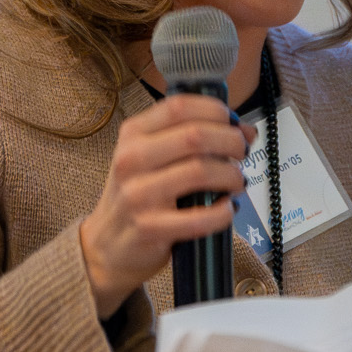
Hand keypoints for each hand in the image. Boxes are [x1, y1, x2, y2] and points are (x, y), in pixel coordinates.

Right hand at [78, 96, 251, 316]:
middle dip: (231, 142)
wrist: (106, 244)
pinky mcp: (149, 227)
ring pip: (200, 171)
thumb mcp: (152, 158)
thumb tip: (245, 131)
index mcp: (132, 135)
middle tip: (241, 153)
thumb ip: (193, 139)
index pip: (178, 107)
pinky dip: (222, 213)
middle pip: (195, 136)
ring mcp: (138, 194)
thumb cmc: (137, 195)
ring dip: (231, 176)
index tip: (231, 123)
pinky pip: (198, 218)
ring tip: (236, 182)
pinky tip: (226, 209)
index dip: (215, 110)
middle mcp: (131, 159)